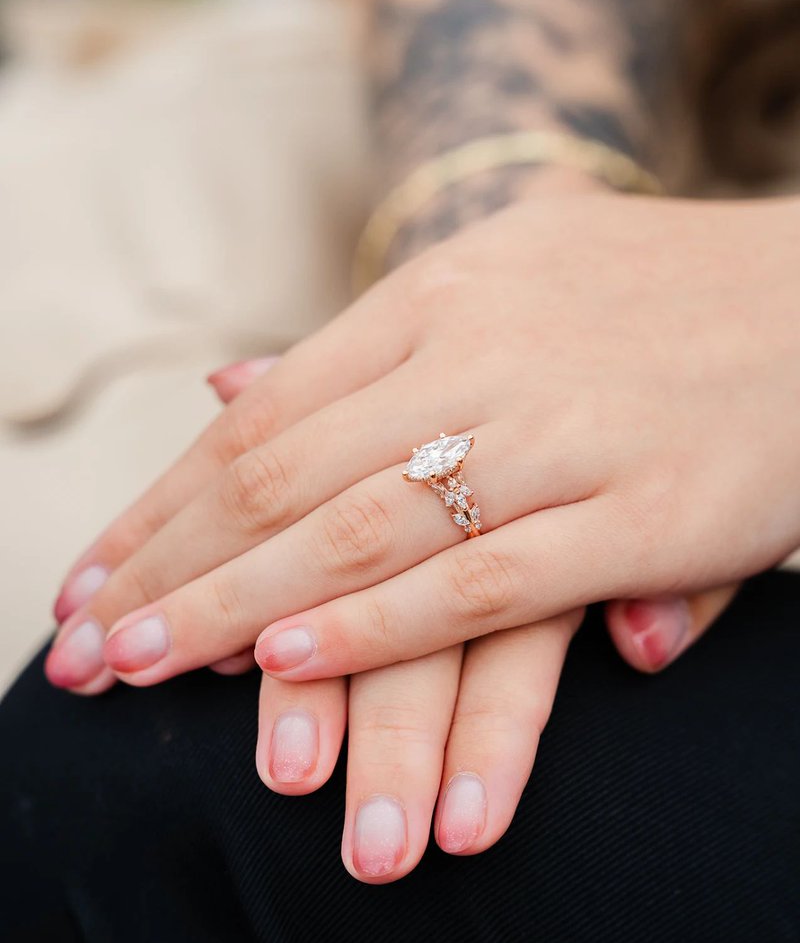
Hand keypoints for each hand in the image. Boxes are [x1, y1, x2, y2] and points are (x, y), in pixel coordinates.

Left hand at [48, 191, 796, 691]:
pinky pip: (485, 581)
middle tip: (85, 644)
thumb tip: (227, 384)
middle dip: (169, 569)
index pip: (263, 414)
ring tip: (145, 666)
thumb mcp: (497, 275)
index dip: (166, 503)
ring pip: (362, 532)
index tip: (94, 574)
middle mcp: (485, 353)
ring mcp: (564, 433)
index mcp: (439, 293)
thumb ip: (363, 345)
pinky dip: (378, 626)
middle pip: (284, 477)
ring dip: (236, 609)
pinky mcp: (646, 512)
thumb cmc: (646, 295)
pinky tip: (290, 664)